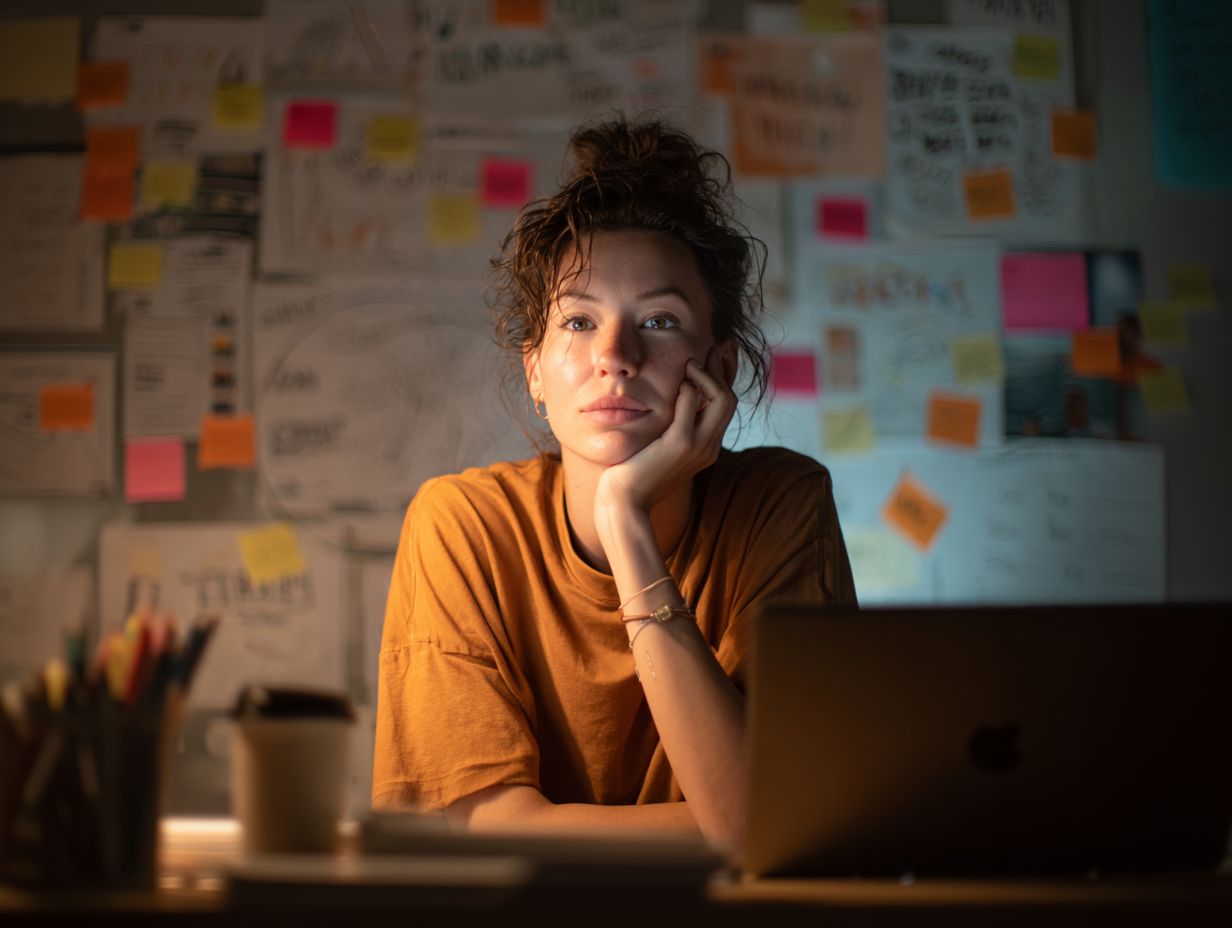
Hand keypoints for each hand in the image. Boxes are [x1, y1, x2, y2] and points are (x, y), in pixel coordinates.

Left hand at [594, 346, 736, 515]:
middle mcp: (708, 447)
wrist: (624, 504)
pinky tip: (677, 379)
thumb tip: (665, 405)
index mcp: (705, 447)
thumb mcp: (656, 448)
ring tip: (690, 362)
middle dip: (722, 369)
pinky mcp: (679, 444)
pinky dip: (688, 386)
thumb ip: (667, 428)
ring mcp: (697, 447)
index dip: (725, 376)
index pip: (725, 406)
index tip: (719, 352)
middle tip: (711, 346)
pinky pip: (692, 405)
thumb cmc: (632, 476)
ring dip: (707, 374)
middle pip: (730, 399)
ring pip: (722, 399)